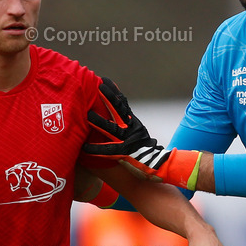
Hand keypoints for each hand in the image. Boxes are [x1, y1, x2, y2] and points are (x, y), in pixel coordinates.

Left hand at [83, 77, 201, 188]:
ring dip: (99, 122)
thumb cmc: (146, 150)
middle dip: (108, 98)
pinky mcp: (126, 153)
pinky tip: (86, 147)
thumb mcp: (138, 132)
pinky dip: (96, 149)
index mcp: (134, 123)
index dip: (114, 92)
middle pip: (119, 111)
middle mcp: (131, 129)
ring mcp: (129, 141)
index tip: (105, 81)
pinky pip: (109, 151)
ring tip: (88, 115)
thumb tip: (116, 111)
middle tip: (98, 86)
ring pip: (112, 129)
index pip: (123, 104)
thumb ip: (127, 122)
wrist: (159, 165)